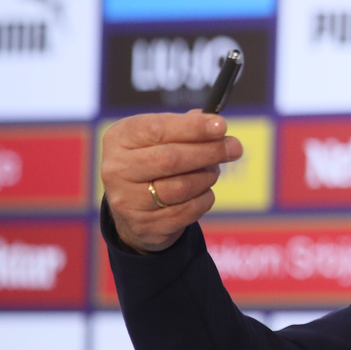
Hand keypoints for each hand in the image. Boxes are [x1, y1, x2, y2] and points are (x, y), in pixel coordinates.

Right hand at [100, 110, 241, 252]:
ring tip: (212, 170)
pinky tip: (203, 191)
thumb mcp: (159, 139)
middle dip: (208, 152)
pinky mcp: (144, 225)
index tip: (221, 126)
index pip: (157, 129)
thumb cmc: (153, 163)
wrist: (134, 209)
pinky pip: (189, 210)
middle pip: (170, 159)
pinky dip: (204, 198)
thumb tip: (215, 124)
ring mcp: (127, 200)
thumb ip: (185, 127)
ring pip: (182, 186)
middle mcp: (116, 169)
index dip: (192, 128)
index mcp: (119, 138)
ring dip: (207, 176)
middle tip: (234, 148)